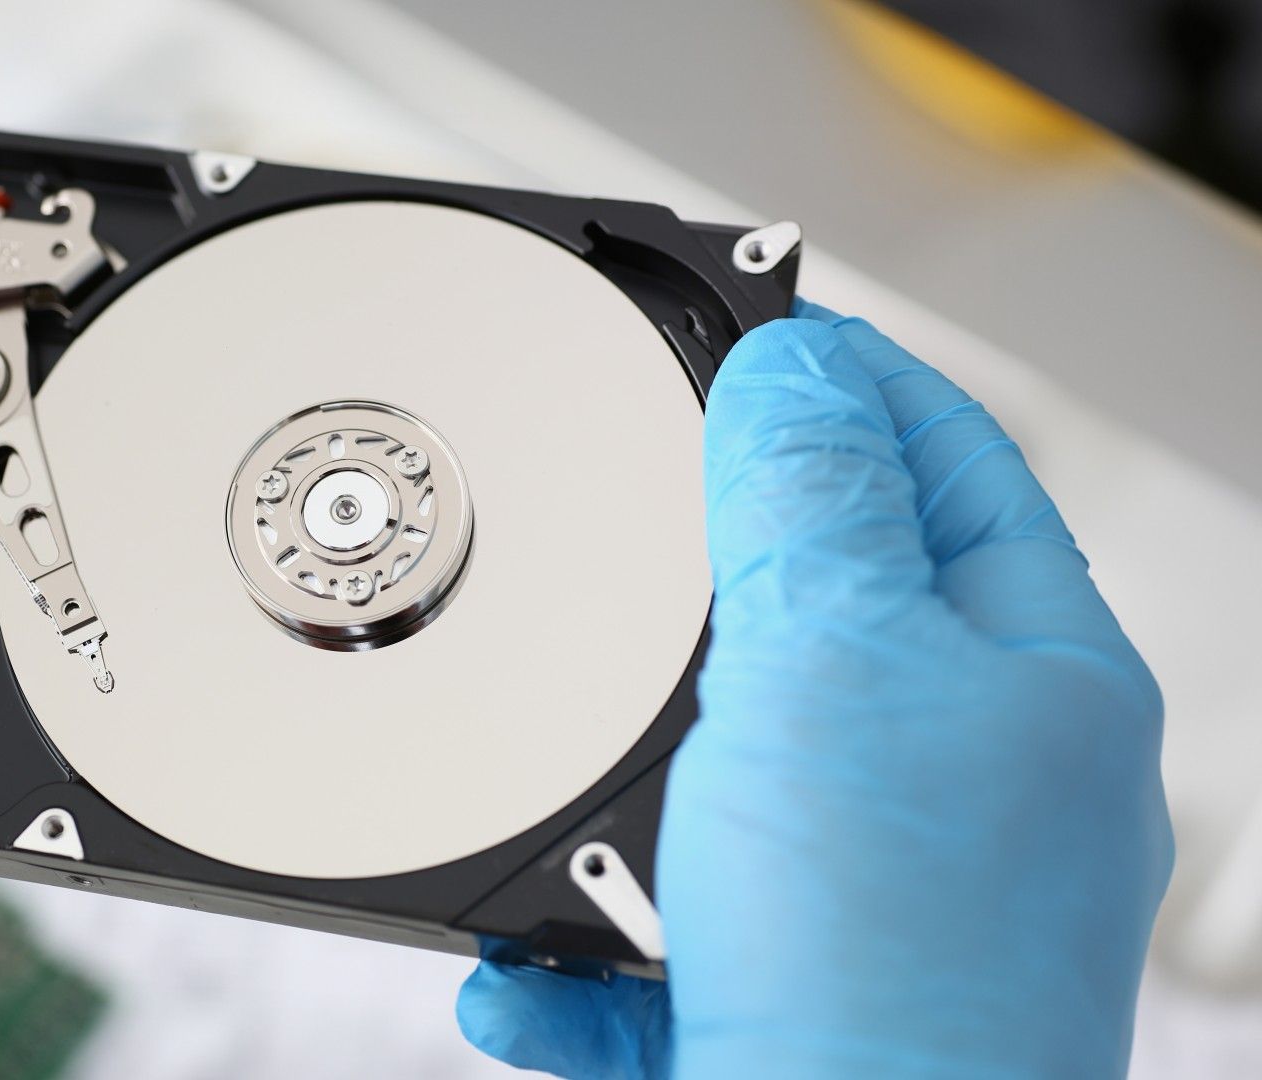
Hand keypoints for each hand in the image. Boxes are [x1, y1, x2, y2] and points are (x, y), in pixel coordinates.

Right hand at [458, 303, 1169, 1076]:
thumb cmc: (887, 979)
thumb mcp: (833, 668)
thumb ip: (807, 497)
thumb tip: (795, 367)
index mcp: (1038, 683)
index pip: (946, 461)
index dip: (836, 377)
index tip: (725, 326)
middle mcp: (977, 789)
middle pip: (828, 611)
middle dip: (699, 581)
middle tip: (610, 528)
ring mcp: (883, 898)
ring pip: (726, 773)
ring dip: (617, 782)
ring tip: (559, 781)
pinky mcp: (786, 999)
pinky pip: (662, 930)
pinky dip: (575, 947)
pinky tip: (526, 966)